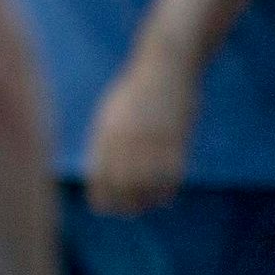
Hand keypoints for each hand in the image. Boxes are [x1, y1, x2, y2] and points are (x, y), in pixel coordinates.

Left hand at [81, 50, 197, 214]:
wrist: (165, 65)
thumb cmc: (135, 91)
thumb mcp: (111, 115)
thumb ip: (105, 145)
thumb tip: (102, 176)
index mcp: (105, 136)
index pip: (99, 183)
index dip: (104, 201)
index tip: (111, 206)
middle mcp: (125, 142)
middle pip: (122, 191)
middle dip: (126, 206)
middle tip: (133, 208)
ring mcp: (150, 141)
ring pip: (147, 189)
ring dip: (148, 200)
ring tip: (149, 201)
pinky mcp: (175, 140)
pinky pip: (171, 179)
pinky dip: (167, 191)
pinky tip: (165, 193)